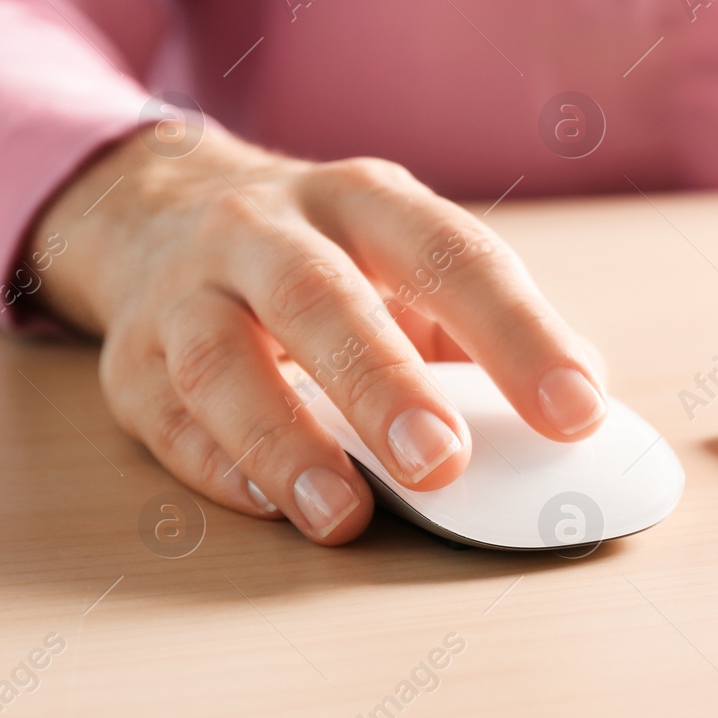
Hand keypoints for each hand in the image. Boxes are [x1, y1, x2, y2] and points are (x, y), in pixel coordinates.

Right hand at [30, 124, 607, 544]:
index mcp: (368, 203)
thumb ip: (492, 330)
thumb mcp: (413, 259)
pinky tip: (272, 506)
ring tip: (344, 514)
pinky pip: (166, 418)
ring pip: (221, 363)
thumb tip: (587, 409)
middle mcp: (268, 232)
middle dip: (384, 383)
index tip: (578, 412)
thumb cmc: (332, 258)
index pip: (455, 257)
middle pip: (322, 300)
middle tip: (445, 461)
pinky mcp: (130, 360)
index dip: (522, 335)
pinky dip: (217, 467)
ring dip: (286, 441)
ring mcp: (187, 293)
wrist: (164, 209)